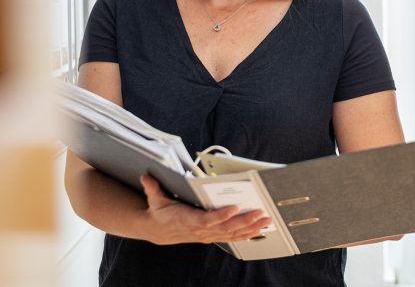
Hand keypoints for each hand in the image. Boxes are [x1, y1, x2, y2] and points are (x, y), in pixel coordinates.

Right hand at [139, 175, 271, 244]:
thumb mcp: (155, 199)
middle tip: (261, 213)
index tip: (235, 208)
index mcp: (188, 220)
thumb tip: (147, 177)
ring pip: (232, 233)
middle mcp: (200, 230)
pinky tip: (258, 231)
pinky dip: (246, 234)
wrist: (158, 230)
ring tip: (266, 220)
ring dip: (251, 228)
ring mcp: (207, 235)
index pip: (207, 219)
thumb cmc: (161, 212)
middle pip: (226, 227)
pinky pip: (231, 237)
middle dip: (245, 220)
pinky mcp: (212, 236)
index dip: (222, 215)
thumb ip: (153, 188)